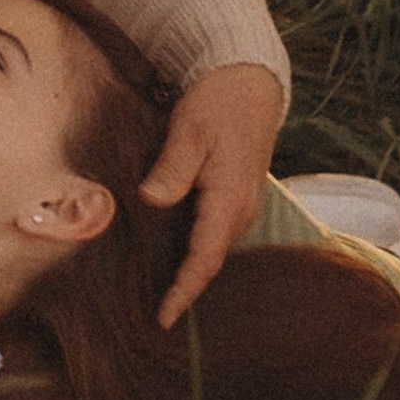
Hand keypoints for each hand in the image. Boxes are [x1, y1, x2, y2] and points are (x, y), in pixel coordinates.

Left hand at [141, 60, 285, 327]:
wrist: (251, 81)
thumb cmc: (218, 102)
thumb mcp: (190, 130)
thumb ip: (172, 169)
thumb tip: (152, 200)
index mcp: (230, 199)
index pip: (205, 258)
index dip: (184, 291)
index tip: (164, 318)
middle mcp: (241, 210)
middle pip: (209, 261)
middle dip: (183, 288)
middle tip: (148, 313)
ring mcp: (242, 204)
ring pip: (212, 247)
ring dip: (188, 269)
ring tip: (154, 292)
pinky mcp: (236, 195)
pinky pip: (214, 232)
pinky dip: (194, 248)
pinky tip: (169, 252)